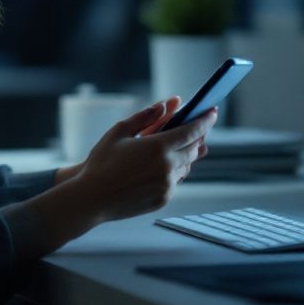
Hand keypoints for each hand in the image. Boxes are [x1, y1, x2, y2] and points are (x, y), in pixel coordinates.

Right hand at [70, 98, 215, 223]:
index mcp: (158, 147)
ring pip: (186, 165)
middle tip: (196, 128)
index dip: (205, 120)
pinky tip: (162, 166)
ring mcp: (167, 185)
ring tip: (178, 146)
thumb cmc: (101, 162)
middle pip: (194, 148)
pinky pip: (176, 181)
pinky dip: (174, 171)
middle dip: (197, 136)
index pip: (192, 131)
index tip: (212, 111)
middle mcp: (167, 167)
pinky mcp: (163, 198)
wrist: (91, 198)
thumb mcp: (119, 132)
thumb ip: (145, 117)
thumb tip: (165, 105)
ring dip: (186, 154)